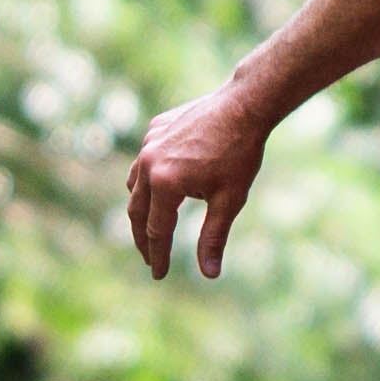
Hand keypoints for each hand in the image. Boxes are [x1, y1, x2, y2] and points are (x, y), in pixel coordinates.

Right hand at [126, 90, 268, 277]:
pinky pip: (144, 160)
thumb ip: (214, 238)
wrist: (244, 105)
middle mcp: (149, 162)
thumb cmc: (241, 154)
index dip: (158, 256)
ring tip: (152, 226)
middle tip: (151, 257)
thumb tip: (209, 274)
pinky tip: (161, 186)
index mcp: (165, 183)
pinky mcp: (155, 129)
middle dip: (143, 238)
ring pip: (135, 184)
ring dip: (141, 208)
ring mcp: (149, 143)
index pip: (156, 231)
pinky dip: (148, 178)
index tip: (159, 275)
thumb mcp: (229, 200)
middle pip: (137, 211)